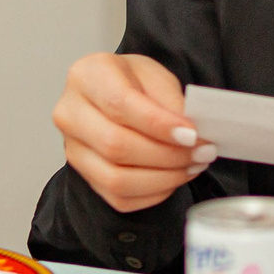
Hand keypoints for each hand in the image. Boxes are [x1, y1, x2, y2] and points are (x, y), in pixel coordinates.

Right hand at [54, 53, 214, 213]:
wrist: (113, 93)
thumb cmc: (133, 81)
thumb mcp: (156, 75)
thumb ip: (172, 102)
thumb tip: (191, 133)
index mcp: (87, 75)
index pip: (120, 104)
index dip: (159, 124)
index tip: (192, 134)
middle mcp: (70, 113)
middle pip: (116, 146)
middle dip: (167, 155)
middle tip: (203, 152)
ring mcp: (72, 149)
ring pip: (116, 179)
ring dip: (163, 179)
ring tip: (193, 166)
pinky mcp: (83, 175)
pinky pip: (118, 198)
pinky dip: (153, 193)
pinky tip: (174, 178)